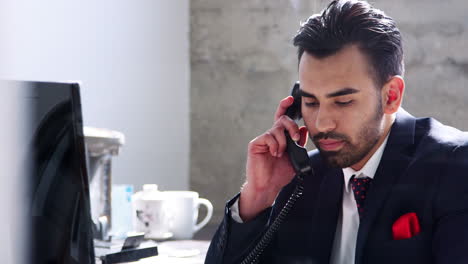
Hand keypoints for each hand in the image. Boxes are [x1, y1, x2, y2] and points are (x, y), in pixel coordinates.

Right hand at [239, 96, 307, 220]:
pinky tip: (274, 154)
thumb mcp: (295, 157)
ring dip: (283, 141)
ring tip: (280, 153)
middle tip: (294, 139)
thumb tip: (303, 128)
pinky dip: (275, 145)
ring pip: (277, 129)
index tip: (291, 98)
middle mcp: (271, 136)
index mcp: (280, 137)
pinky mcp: (256, 144)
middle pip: (282, 119)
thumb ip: (299, 143)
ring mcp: (263, 139)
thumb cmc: (280, 174)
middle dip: (291, 126)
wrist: (268, 186)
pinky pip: (268, 137)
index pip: (282, 118)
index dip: (285, 106)